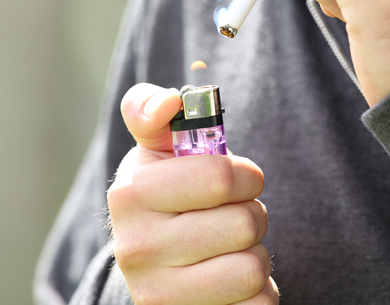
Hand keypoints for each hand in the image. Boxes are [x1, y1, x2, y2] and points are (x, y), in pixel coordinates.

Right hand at [107, 83, 277, 303]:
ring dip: (254, 253)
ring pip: (253, 268)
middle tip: (229, 214)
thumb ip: (152, 110)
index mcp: (131, 194)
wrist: (151, 259)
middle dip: (250, 213)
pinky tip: (229, 279)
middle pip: (244, 223)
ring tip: (228, 246)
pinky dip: (258, 292)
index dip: (244, 175)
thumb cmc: (165, 190)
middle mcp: (136, 248)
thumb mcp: (154, 147)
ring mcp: (158, 293)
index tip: (235, 179)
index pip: (220, 178)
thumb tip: (168, 103)